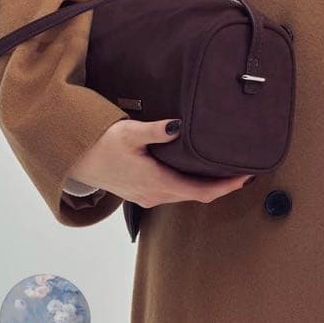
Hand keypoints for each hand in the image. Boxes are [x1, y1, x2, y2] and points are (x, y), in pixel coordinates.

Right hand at [66, 118, 254, 207]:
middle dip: (222, 186)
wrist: (78, 160)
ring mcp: (148, 197)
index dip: (225, 187)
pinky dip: (192, 185)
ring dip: (207, 187)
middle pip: (197, 195)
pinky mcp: (143, 193)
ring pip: (186, 195)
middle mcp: (155, 195)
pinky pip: (175, 193)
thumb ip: (155, 131)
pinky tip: (199, 172)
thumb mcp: (129, 133)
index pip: (200, 191)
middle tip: (244, 171)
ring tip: (227, 171)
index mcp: (157, 183)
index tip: (245, 177)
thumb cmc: (102, 145)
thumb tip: (177, 125)